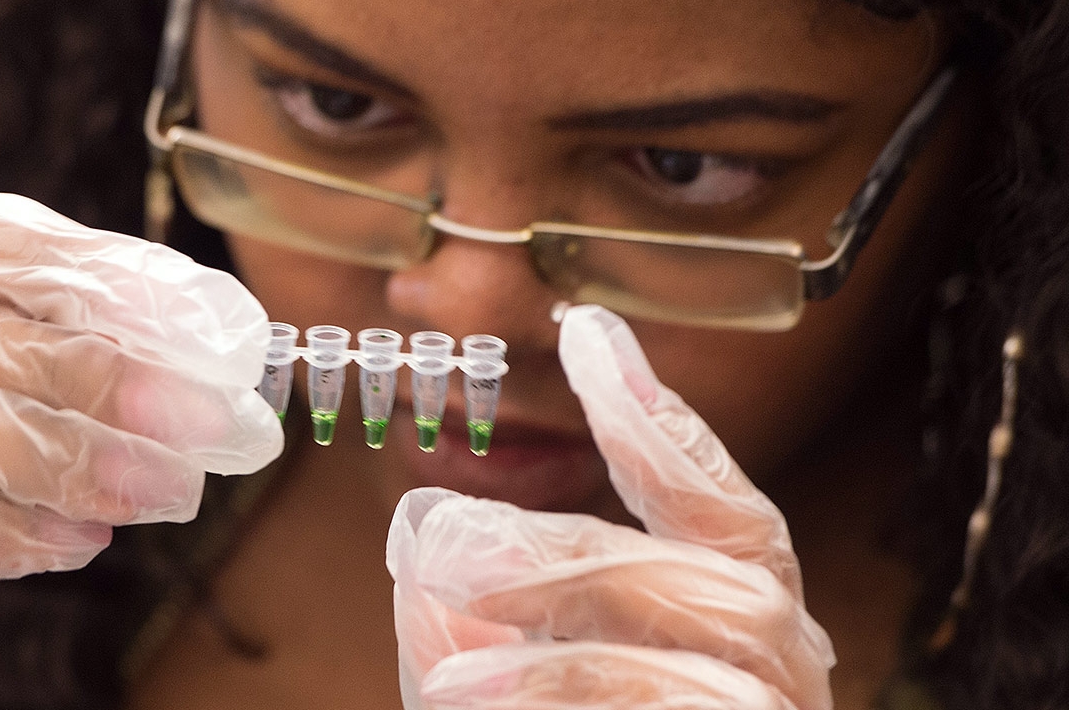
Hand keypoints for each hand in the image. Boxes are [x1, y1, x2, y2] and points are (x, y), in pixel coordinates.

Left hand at [388, 305, 833, 709]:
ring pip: (694, 661)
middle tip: (445, 555)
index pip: (722, 502)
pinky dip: (561, 702)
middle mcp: (777, 665)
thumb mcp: (514, 666)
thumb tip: (424, 546)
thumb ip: (481, 605)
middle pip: (707, 576)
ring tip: (450, 680)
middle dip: (568, 557)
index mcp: (733, 612)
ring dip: (557, 662)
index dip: (661, 419)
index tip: (591, 333)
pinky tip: (469, 698)